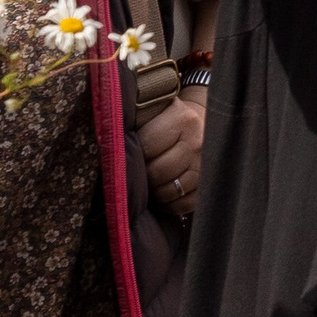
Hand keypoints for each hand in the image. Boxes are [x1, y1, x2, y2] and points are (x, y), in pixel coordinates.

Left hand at [136, 88, 204, 218]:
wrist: (208, 122)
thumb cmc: (172, 120)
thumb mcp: (158, 111)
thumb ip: (136, 124)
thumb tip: (107, 147)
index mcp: (182, 119)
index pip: (146, 148)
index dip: (135, 154)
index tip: (132, 153)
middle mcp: (197, 143)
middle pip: (157, 173)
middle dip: (144, 176)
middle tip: (141, 171)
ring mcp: (206, 166)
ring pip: (169, 191)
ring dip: (156, 192)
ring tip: (153, 181)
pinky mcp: (210, 186)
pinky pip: (183, 205)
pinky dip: (170, 203)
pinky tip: (166, 192)